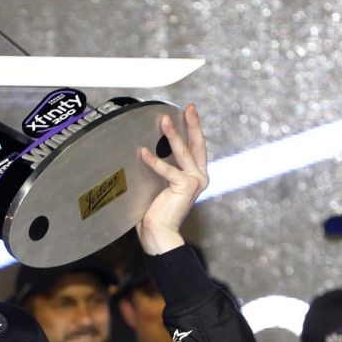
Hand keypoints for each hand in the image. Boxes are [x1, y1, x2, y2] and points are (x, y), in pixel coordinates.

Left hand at [136, 104, 209, 254]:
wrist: (158, 233)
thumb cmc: (154, 211)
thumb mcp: (159, 183)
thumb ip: (160, 168)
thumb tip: (147, 147)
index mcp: (195, 176)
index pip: (195, 148)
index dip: (192, 129)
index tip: (188, 113)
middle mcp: (199, 177)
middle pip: (197, 144)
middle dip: (192, 124)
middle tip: (188, 107)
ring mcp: (195, 181)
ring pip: (183, 152)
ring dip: (174, 134)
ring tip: (165, 120)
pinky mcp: (186, 186)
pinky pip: (167, 169)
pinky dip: (154, 161)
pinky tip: (142, 152)